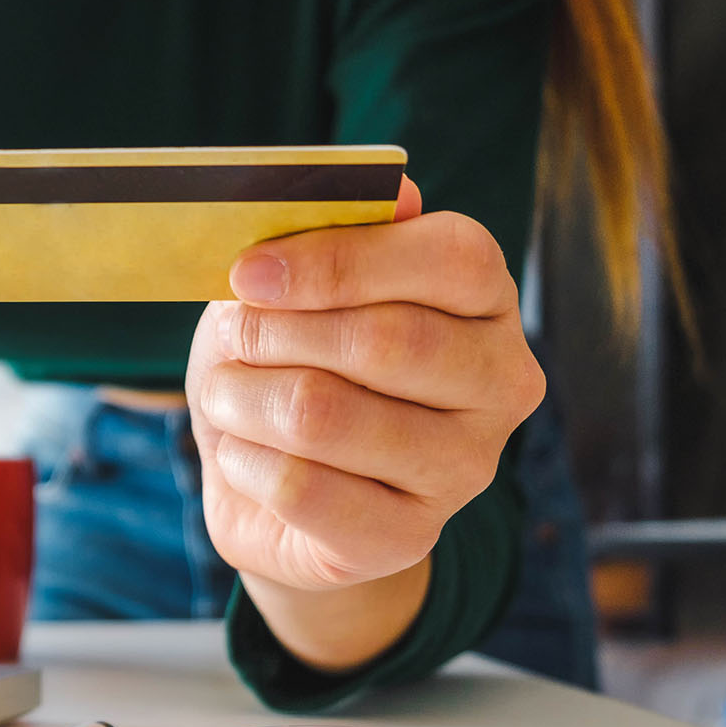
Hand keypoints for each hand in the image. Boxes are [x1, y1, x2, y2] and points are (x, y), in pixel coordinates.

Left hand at [185, 180, 544, 602]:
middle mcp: (500, 382)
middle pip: (385, 340)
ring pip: (327, 415)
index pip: (451, 260)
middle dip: (275, 333)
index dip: (338, 260)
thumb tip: (386, 190)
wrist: (279, 492)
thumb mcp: (293, 288)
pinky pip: (301, 488)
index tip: (248, 273)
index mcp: (486, 298)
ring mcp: (466, 467)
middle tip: (230, 337)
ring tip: (225, 395)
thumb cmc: (291, 364)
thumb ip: (329, 232)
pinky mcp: (409, 537)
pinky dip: (244, 462)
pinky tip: (241, 455)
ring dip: (245, 398)